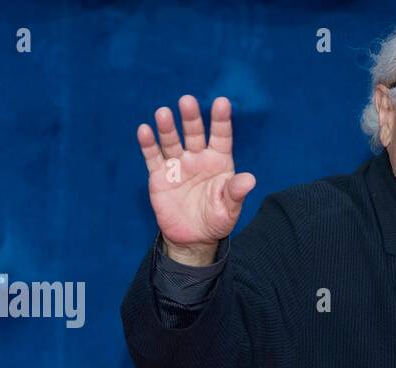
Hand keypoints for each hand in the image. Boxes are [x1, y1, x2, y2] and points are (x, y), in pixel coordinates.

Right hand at [136, 95, 255, 264]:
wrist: (193, 238)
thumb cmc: (216, 220)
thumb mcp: (229, 209)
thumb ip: (236, 192)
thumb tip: (250, 179)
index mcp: (218, 162)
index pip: (221, 137)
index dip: (221, 120)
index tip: (222, 102)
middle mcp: (197, 159)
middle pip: (194, 133)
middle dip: (191, 118)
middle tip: (187, 100)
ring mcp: (178, 165)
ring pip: (171, 141)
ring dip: (167, 128)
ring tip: (163, 113)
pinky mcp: (159, 176)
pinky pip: (153, 157)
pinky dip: (148, 144)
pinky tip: (145, 130)